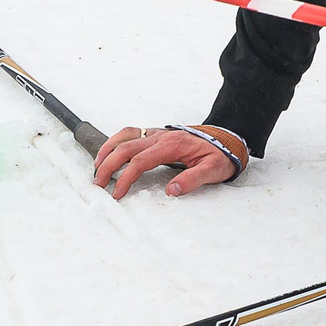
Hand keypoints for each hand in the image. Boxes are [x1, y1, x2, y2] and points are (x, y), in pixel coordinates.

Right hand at [92, 125, 242, 199]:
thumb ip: (192, 179)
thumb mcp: (213, 170)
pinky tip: (110, 151)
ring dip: (108, 149)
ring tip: (97, 165)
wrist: (228, 140)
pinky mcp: (157, 134)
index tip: (117, 193)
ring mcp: (158, 133)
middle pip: (126, 147)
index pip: (141, 160)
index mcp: (172, 145)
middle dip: (109, 165)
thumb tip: (172, 190)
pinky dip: (117, 141)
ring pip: (126, 136)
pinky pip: (132, 133)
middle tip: (99, 183)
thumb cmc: (220, 156)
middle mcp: (162, 136)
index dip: (126, 177)